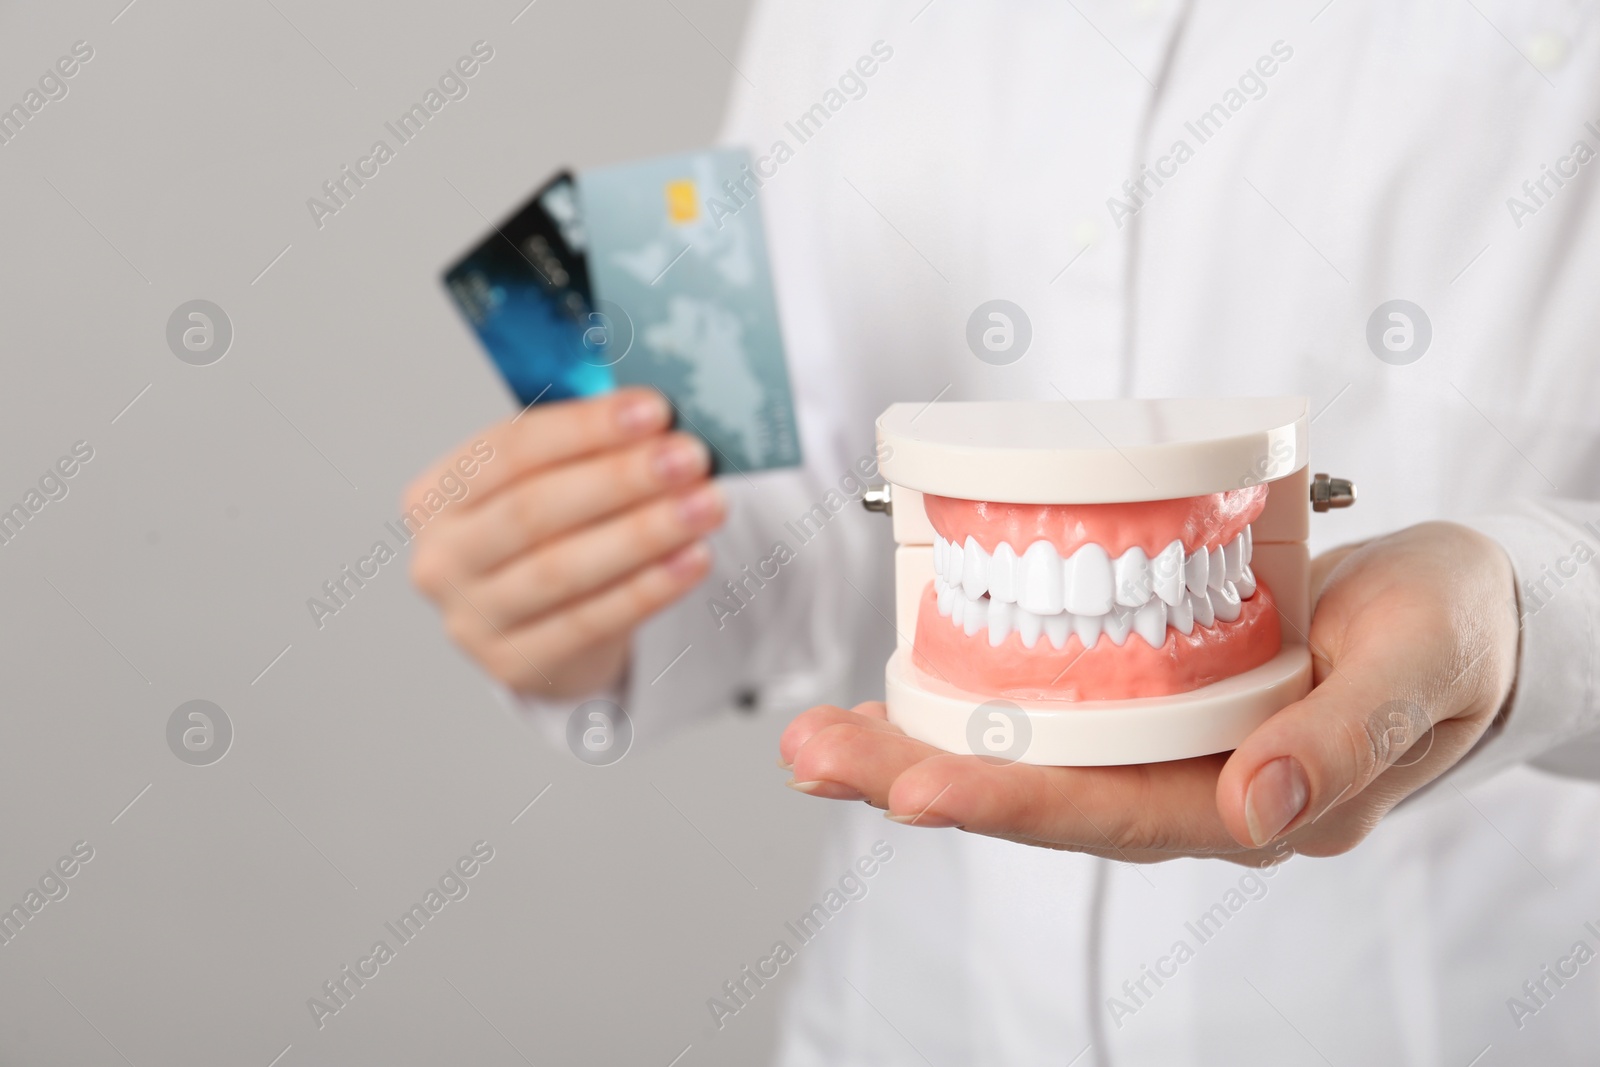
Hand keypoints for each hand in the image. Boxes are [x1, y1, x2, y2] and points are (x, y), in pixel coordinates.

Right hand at [406, 388, 725, 697]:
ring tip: (706, 504)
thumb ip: (586, 452)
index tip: (654, 410)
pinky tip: (694, 558)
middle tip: (689, 457)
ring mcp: (472, 618)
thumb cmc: (549, 537)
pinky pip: (591, 621)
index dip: (585, 429)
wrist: (537, 632)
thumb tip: (661, 423)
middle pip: (534, 510)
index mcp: (438, 495)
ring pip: (562, 569)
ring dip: (643, 533)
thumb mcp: (546, 486)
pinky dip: (648, 588)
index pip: (509, 450)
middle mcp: (443, 557)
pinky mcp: (515, 664)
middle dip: (620, 479)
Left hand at [779, 522, 1518, 863]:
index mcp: (1256, 800)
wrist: (1458, 612)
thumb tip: (1255, 816)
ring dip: (921, 745)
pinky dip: (971, 702)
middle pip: (1042, 794)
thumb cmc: (1446, 634)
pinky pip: (1051, 711)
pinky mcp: (1151, 696)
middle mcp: (1192, 786)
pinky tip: (898, 695)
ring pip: (1030, 757)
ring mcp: (1166, 745)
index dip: (1011, 803)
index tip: (914, 789)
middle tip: (813, 752)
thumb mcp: (1417, 670)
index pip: (1114, 814)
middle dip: (920, 779)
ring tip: (817, 737)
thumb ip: (1344, 745)